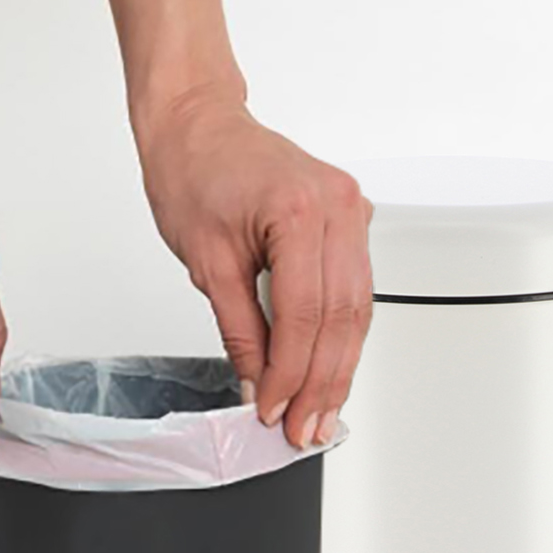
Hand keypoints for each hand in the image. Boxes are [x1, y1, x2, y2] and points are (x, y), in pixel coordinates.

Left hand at [136, 91, 371, 448]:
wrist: (198, 123)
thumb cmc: (194, 172)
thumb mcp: (206, 261)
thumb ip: (239, 329)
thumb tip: (258, 383)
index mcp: (297, 212)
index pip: (303, 316)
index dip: (291, 374)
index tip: (275, 411)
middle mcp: (337, 207)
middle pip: (342, 317)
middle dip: (323, 382)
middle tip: (307, 429)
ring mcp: (351, 208)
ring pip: (358, 307)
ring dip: (340, 365)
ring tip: (322, 412)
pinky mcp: (350, 215)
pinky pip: (356, 285)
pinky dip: (342, 330)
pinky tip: (332, 365)